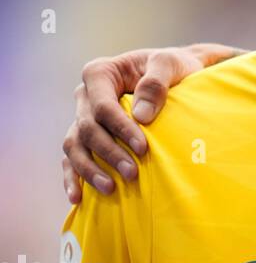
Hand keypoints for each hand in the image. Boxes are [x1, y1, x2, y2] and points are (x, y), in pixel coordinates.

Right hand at [61, 44, 241, 201]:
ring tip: (110, 188)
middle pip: (88, 128)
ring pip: (75, 145)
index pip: (103, 106)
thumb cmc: (174, 66)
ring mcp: (83, 116)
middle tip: (132, 174)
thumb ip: (156, 84)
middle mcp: (85, 95)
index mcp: (100, 73)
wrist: (175, 72)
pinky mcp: (87, 134)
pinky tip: (77, 197)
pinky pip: (72, 156)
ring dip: (89, 170)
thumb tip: (142, 116)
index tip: (143, 148)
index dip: (120, 129)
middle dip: (109, 153)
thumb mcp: (170, 64)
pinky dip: (73, 176)